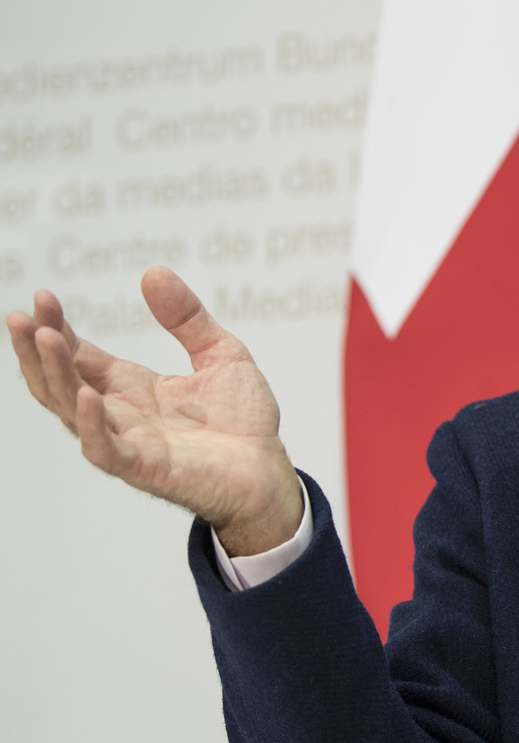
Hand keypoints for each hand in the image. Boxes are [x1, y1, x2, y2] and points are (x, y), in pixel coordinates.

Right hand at [6, 266, 302, 554]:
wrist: (269, 470)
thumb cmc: (243, 421)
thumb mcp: (221, 353)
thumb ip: (187, 317)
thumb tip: (154, 272)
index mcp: (132, 387)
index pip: (79, 356)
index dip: (58, 328)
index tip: (42, 298)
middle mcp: (121, 414)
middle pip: (62, 381)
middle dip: (38, 349)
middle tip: (22, 316)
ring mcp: (129, 442)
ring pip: (72, 410)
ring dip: (54, 375)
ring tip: (43, 339)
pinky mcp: (146, 468)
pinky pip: (106, 449)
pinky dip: (92, 424)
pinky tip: (85, 396)